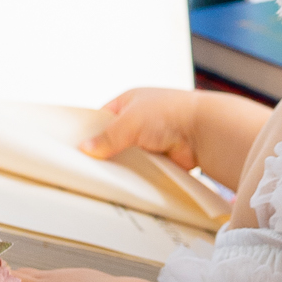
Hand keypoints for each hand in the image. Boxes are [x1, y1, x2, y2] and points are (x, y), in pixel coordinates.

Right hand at [82, 88, 201, 168]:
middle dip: (106, 151)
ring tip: (105, 176)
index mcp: (130, 101)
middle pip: (114, 138)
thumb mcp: (129, 122)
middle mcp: (141, 118)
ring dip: (123, 163)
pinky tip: (127, 180)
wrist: (203, 130)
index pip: (102, 118)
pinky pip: (142, 167)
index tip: (78, 148)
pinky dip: (136, 173)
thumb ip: (106, 137)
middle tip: (90, 165)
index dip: (90, 132)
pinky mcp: (161, 157)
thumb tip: (86, 148)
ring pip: (128, 155)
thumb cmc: (171, 112)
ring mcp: (152, 138)